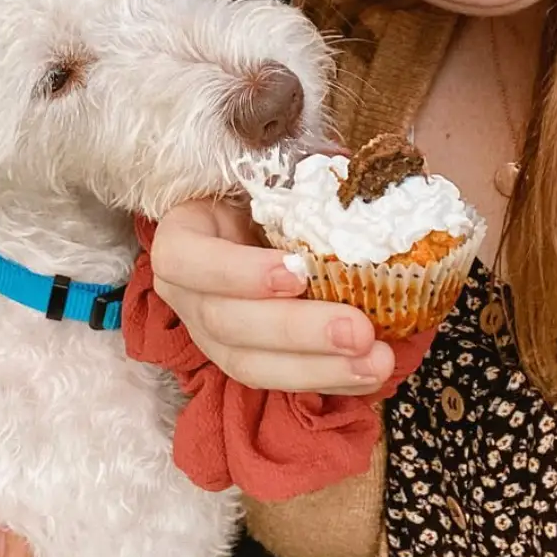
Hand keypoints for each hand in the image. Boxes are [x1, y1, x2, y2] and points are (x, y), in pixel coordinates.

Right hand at [150, 198, 395, 393]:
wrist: (250, 218)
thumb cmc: (260, 191)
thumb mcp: (265, 176)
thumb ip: (293, 182)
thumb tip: (356, 182)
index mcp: (182, 237)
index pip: (187, 260)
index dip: (238, 273)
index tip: (297, 272)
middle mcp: (186, 293)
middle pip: (226, 323)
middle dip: (296, 330)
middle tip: (358, 330)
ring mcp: (208, 334)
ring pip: (249, 364)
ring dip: (318, 368)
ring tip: (374, 361)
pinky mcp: (242, 359)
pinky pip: (279, 380)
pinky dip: (328, 378)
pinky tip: (369, 373)